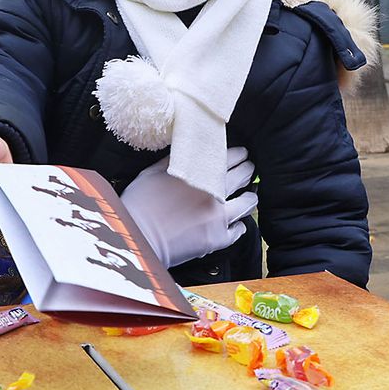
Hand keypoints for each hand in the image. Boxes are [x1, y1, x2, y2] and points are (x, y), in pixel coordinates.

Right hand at [119, 148, 257, 268]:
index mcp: (199, 172)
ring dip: (250, 197)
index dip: (238, 154)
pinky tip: (238, 224)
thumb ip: (174, 160)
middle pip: (242, 176)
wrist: (137, 235)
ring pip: (247, 203)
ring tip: (250, 195)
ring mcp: (219, 216)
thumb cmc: (140, 203)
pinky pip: (238, 230)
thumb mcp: (152, 172)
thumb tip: (187, 151)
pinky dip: (240, 226)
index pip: (229, 157)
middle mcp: (214, 192)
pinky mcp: (217, 238)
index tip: (242, 153)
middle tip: (249, 169)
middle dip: (247, 171)